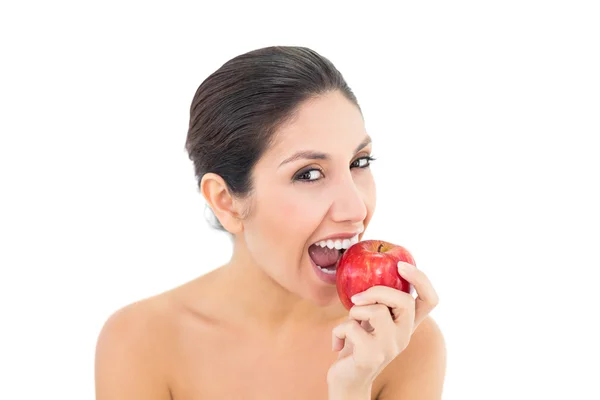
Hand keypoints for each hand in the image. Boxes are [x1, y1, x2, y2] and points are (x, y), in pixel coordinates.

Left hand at [327, 261, 438, 395]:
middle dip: (377, 291)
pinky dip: (338, 331)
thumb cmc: (357, 345)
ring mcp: (390, 347)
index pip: (430, 300)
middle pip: (403, 301)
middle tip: (357, 297)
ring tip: (348, 326)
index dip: (421, 279)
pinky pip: (351, 327)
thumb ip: (377, 303)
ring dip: (353, 312)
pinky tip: (337, 344)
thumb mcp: (370, 322)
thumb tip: (371, 270)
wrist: (346, 381)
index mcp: (406, 325)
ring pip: (375, 311)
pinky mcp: (371, 356)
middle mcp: (404, 336)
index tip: (400, 265)